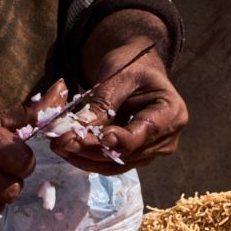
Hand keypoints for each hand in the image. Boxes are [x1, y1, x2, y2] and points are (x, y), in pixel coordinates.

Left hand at [54, 12, 187, 174]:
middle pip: (128, 153)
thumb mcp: (117, 78)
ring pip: (116, 164)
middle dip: (92, 149)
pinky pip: (110, 165)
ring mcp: (151, 151)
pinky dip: (87, 159)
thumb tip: (78, 131)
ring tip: (58, 145)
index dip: (122, 140)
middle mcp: (167, 138)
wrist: (133, 70)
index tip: (100, 138)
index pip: (145, 132)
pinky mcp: (134, 157)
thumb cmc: (130, 66)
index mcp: (171, 112)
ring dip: (85, 158)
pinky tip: (67, 150)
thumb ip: (102, 105)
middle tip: (62, 141)